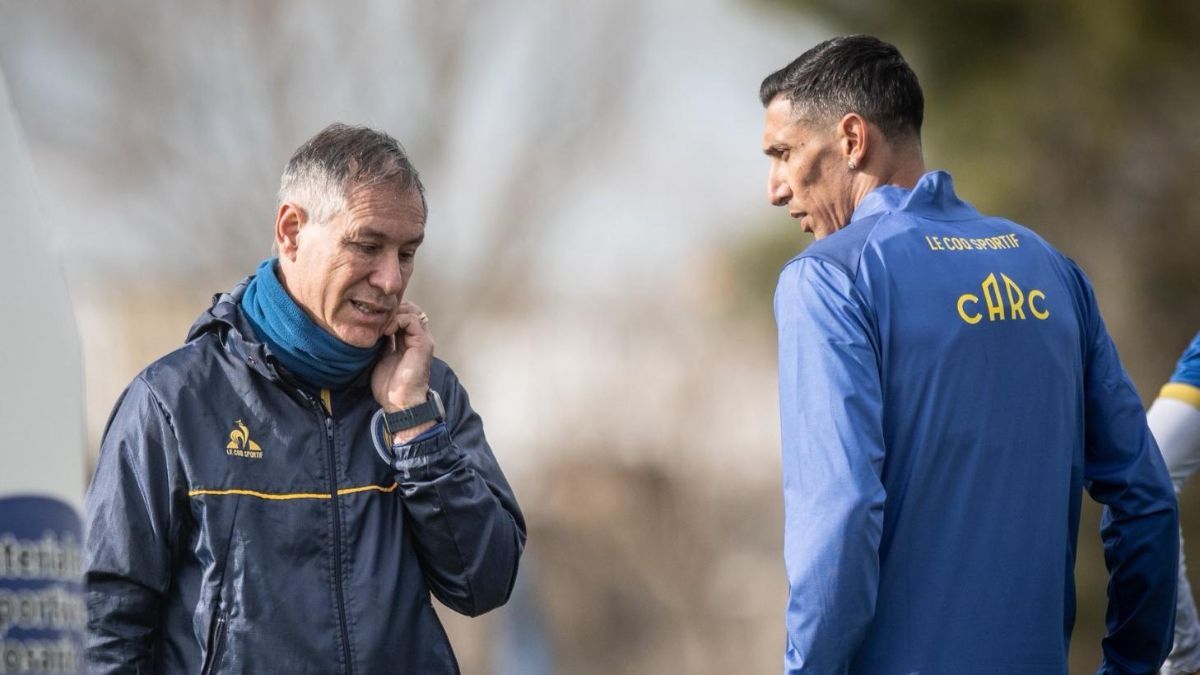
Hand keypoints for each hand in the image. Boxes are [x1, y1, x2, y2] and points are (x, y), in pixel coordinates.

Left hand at [371, 302, 434, 441]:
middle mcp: (418, 337)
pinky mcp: (423, 343)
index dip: (388, 313)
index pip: (402, 314)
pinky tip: (385, 331)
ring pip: (411, 310)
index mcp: (410, 340)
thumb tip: (372, 328)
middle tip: (374, 319)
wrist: (400, 402)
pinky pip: (412, 320)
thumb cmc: (390, 385)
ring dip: (392, 314)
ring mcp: (422, 339)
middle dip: (390, 310)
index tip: (371, 320)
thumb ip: (382, 341)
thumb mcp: (382, 356)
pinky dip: (396, 320)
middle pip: (408, 308)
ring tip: (380, 326)